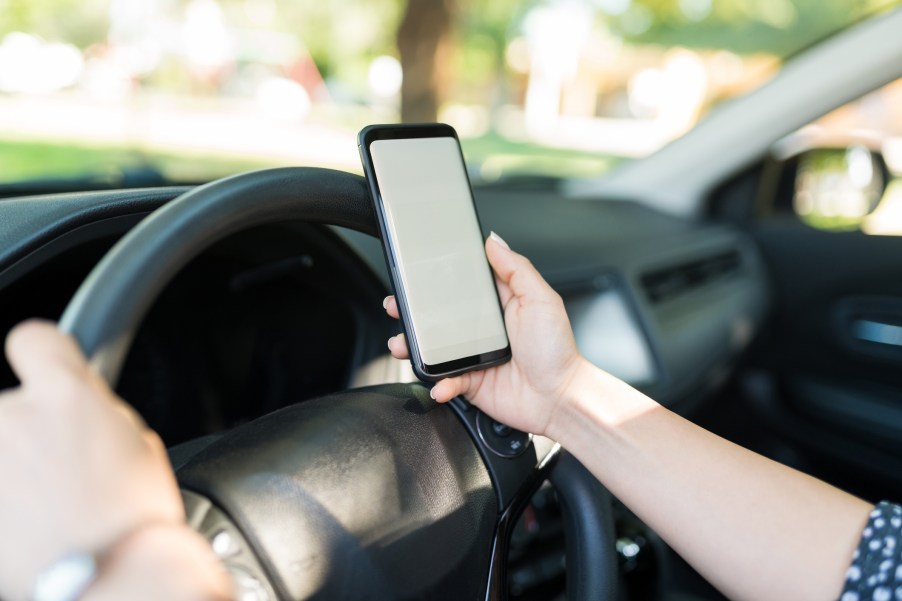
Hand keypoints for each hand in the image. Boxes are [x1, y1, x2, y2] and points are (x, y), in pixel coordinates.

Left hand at [0, 320, 230, 600]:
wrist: (105, 583)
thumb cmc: (130, 523)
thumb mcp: (140, 444)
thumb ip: (98, 410)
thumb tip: (80, 403)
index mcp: (66, 395)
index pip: (34, 339)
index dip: (46, 358)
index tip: (47, 373)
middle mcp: (8, 417)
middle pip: (7, 402)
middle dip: (25, 428)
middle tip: (56, 467)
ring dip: (10, 463)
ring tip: (38, 506)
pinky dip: (6, 500)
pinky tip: (24, 521)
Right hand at [385, 232, 589, 435]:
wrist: (559, 398)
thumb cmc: (556, 350)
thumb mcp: (541, 300)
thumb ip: (516, 269)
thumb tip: (493, 241)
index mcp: (496, 304)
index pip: (460, 285)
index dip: (436, 279)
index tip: (415, 273)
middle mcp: (481, 329)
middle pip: (438, 316)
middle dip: (412, 311)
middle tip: (396, 305)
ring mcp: (473, 356)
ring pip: (433, 348)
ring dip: (413, 347)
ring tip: (402, 344)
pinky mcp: (469, 382)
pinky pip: (445, 380)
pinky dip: (438, 383)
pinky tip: (440, 383)